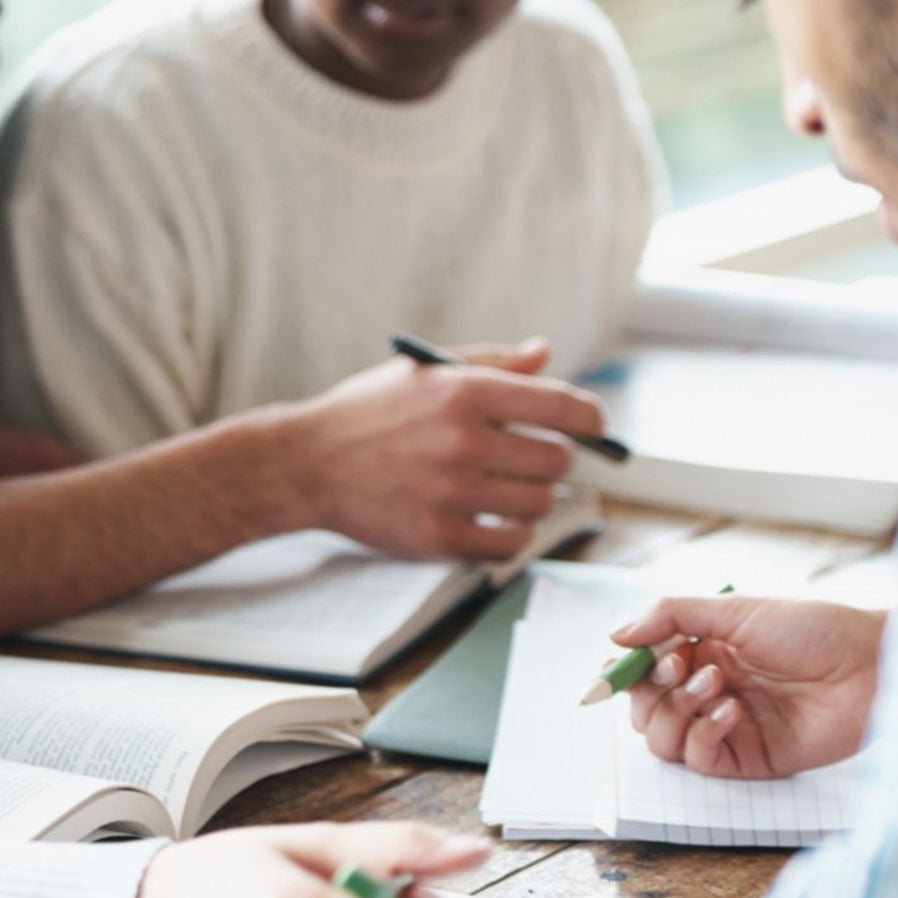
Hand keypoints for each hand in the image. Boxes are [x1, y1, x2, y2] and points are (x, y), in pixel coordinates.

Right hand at [292, 339, 604, 560]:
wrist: (305, 463)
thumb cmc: (367, 412)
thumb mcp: (425, 372)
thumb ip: (491, 363)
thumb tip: (546, 352)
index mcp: (464, 391)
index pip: (563, 405)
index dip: (591, 418)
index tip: (593, 426)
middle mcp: (461, 441)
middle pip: (557, 460)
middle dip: (553, 459)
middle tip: (533, 458)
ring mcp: (450, 493)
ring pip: (537, 505)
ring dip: (531, 498)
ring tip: (505, 488)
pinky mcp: (437, 538)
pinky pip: (509, 545)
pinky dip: (511, 534)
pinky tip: (494, 520)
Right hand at [616, 595, 885, 778]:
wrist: (873, 666)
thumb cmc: (814, 629)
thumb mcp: (735, 610)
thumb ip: (670, 615)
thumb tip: (615, 636)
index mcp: (702, 652)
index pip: (641, 671)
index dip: (625, 671)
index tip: (623, 662)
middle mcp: (709, 691)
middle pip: (643, 710)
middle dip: (651, 689)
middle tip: (680, 665)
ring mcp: (727, 727)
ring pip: (662, 739)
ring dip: (677, 709)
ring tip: (716, 684)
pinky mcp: (750, 759)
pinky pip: (699, 759)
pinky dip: (704, 733)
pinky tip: (732, 710)